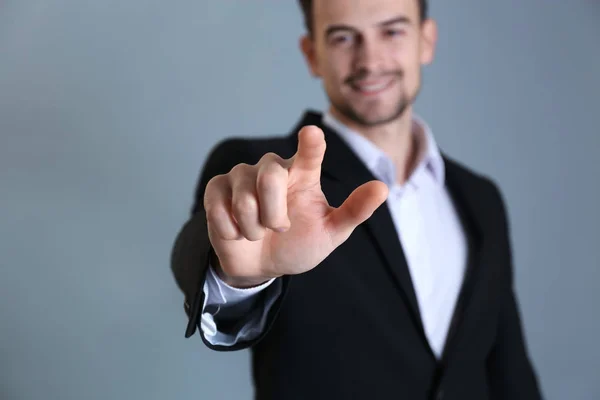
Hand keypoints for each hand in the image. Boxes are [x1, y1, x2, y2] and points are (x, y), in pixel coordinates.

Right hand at [203, 125, 388, 287]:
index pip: (309, 152)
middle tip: (279, 229)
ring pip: (244, 198)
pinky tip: (237, 232)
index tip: (312, 134)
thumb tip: (383, 188)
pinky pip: (219, 207)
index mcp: (303, 173)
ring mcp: (241, 176)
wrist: (262, 266)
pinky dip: (231, 230)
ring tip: (257, 232)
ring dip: (253, 228)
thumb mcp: (330, 233)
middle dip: (273, 214)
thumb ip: (353, 211)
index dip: (310, 144)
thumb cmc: (299, 244)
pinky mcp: (216, 189)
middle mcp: (272, 168)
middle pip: (270, 176)